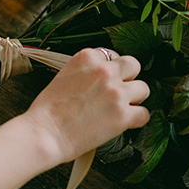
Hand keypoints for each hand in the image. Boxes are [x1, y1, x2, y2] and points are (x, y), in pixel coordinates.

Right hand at [21, 48, 149, 163]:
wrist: (44, 133)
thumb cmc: (47, 111)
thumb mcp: (63, 77)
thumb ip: (85, 73)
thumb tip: (99, 80)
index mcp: (87, 58)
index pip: (111, 55)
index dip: (110, 70)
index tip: (106, 80)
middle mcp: (104, 71)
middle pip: (132, 65)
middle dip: (127, 79)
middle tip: (118, 92)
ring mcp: (116, 92)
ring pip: (143, 88)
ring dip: (134, 99)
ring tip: (120, 109)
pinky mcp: (123, 115)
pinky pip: (144, 113)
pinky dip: (136, 120)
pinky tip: (124, 123)